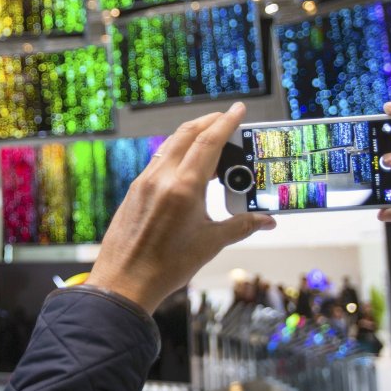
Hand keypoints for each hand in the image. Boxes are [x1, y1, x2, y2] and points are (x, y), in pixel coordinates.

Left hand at [87, 102, 275, 312]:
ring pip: (170, 146)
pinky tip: (188, 166)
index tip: (238, 109)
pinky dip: (177, 154)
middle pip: (187, 135)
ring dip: (191, 137)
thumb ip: (241, 225)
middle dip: (209, 122)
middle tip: (227, 119)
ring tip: (212, 142)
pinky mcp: (135, 190)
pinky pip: (158, 161)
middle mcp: (161, 178)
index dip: (226, 122)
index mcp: (183, 187)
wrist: (124, 281)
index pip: (208, 142)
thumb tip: (267, 220)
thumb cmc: (167, 266)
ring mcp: (144, 182)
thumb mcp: (210, 243)